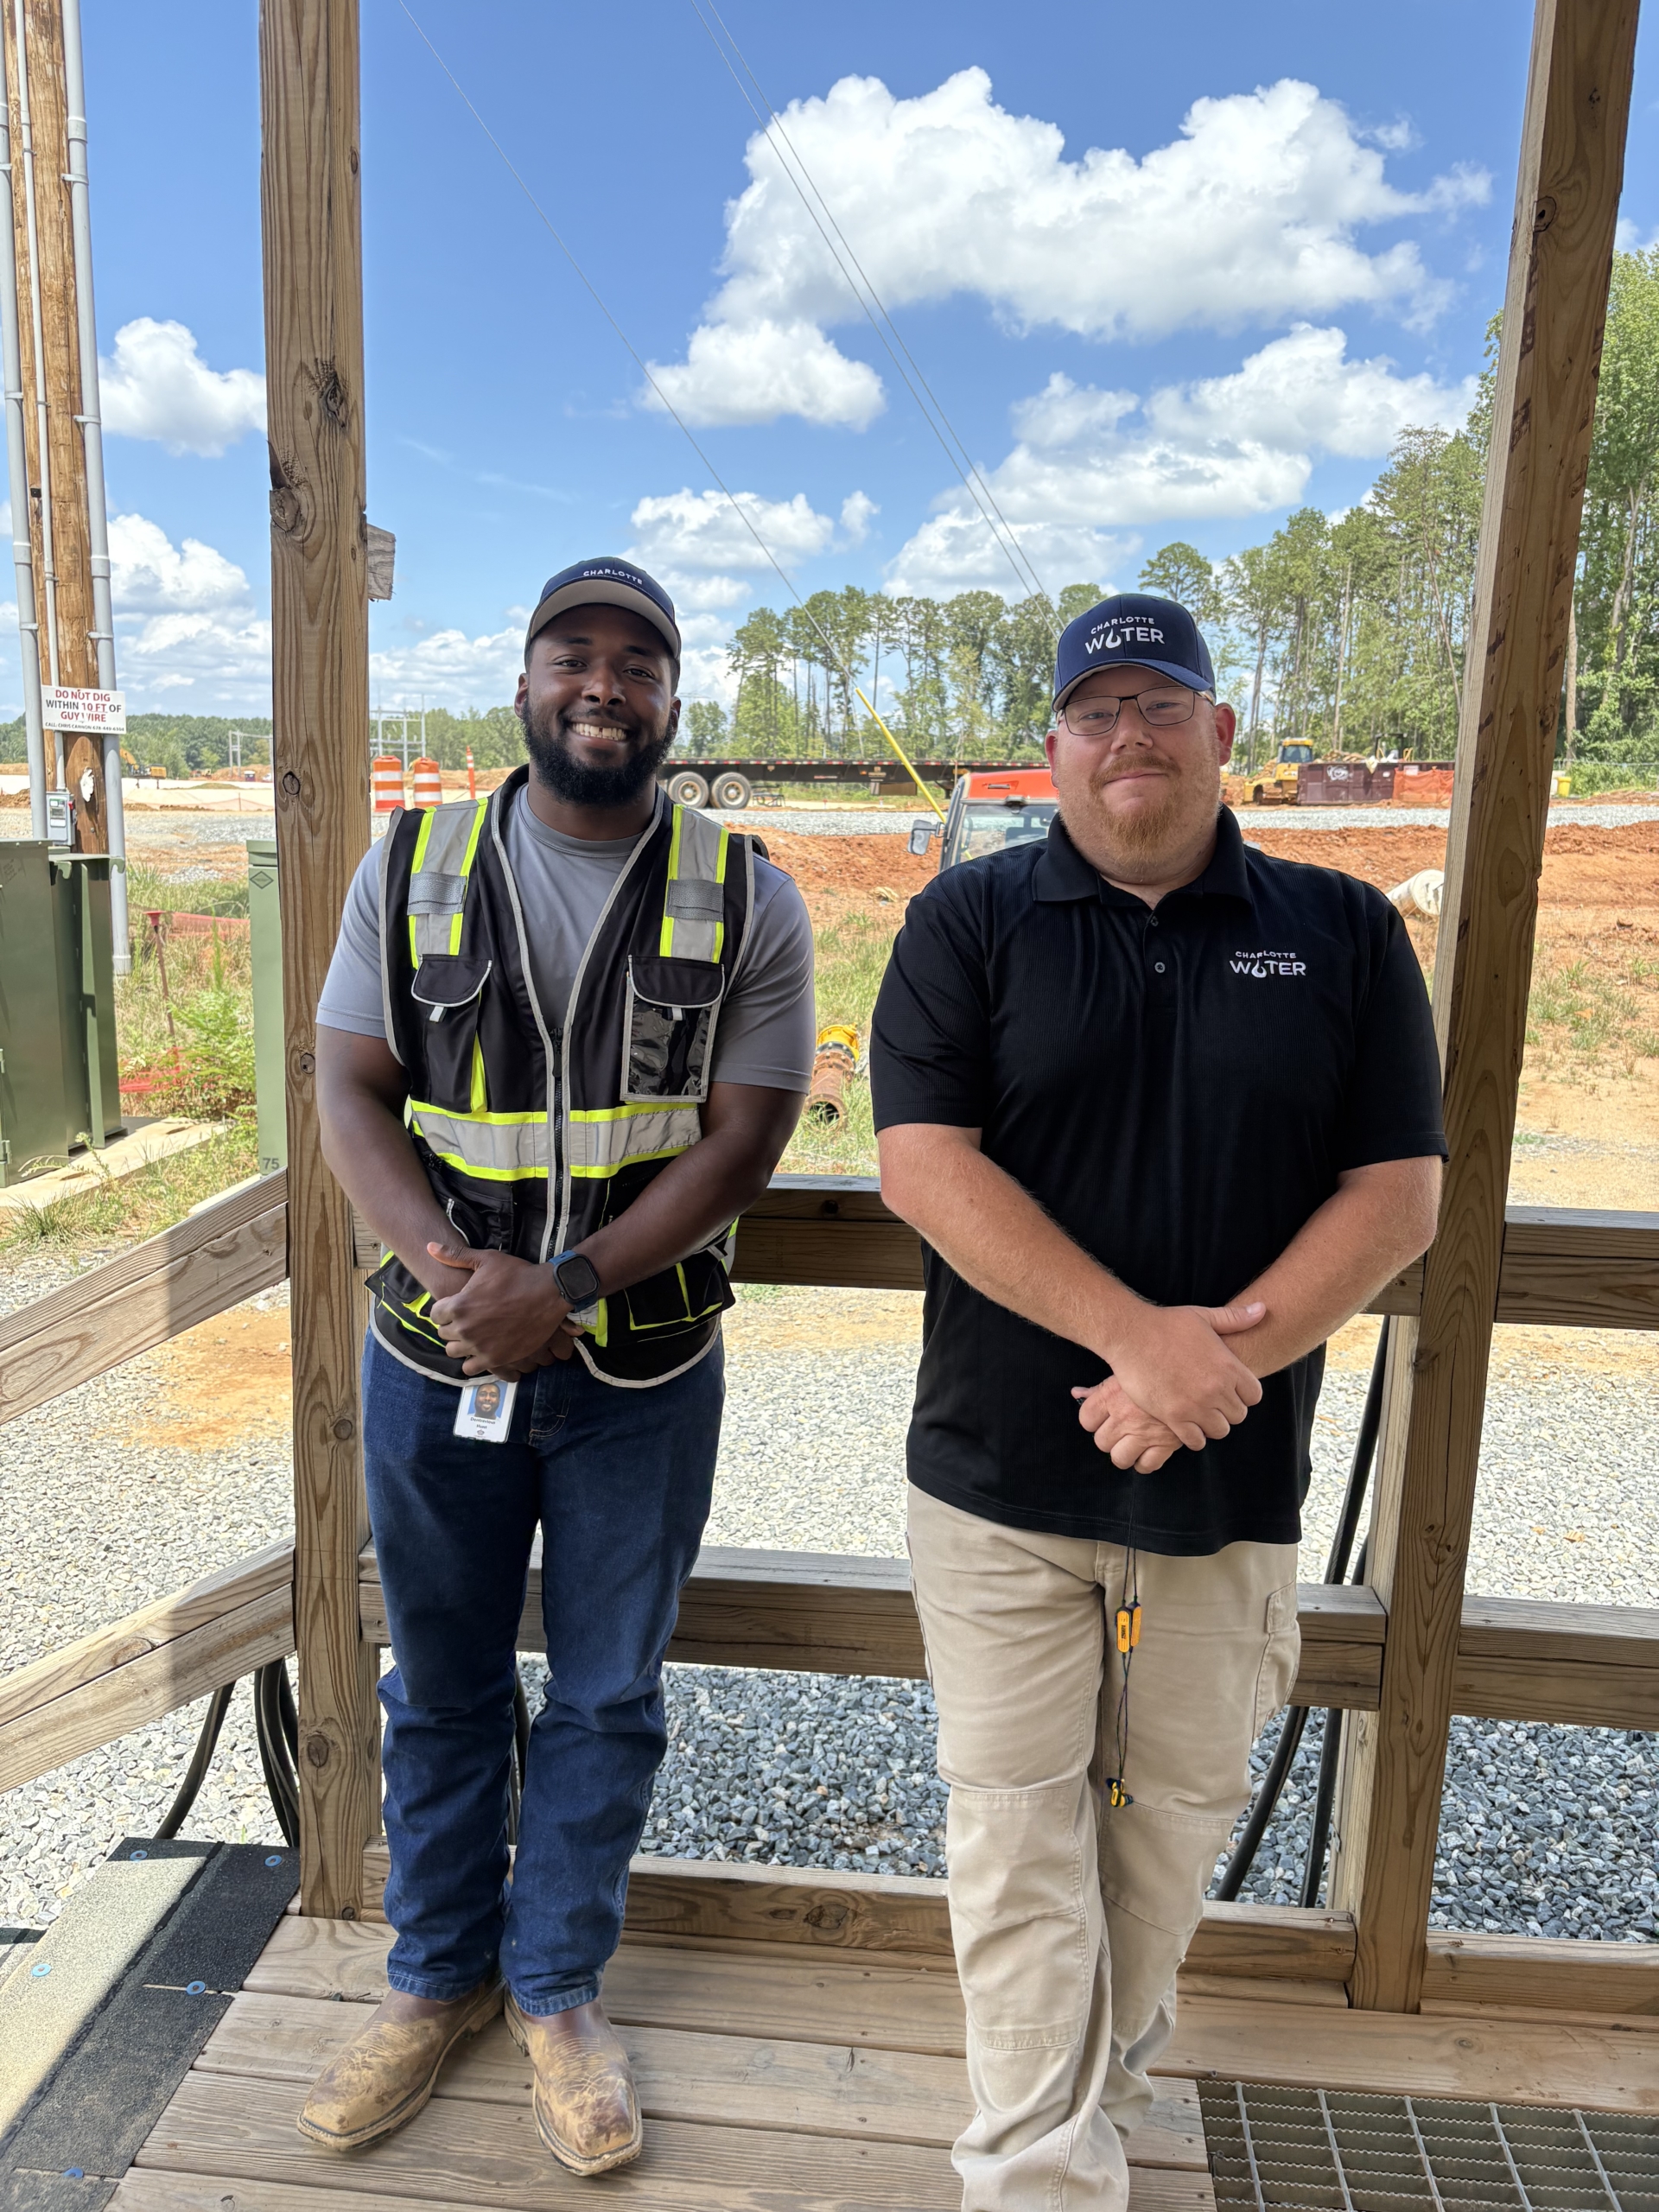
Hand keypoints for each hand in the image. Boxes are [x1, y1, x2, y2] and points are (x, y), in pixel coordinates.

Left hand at [427, 1243, 570, 1376]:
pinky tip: (483, 1350)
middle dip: (453, 1327)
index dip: (445, 1311)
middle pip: (444, 1334)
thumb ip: (455, 1256)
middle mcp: (465, 1328)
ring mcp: (479, 1346)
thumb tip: (429, 1246)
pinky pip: (470, 1368)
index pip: (435, 1315)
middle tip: (468, 1321)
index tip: (456, 1308)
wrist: (548, 1293)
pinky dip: (474, 1361)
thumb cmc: (517, 1274)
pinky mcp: (495, 1359)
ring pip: (454, 1352)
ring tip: (474, 1336)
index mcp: (458, 1305)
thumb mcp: (486, 1260)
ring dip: (461, 1345)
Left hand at [1071, 1375, 1185, 1471]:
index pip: (1085, 1420)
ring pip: (1119, 1458)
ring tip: (1132, 1443)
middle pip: (1101, 1442)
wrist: (1192, 1373)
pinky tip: (1148, 1451)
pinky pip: (1147, 1465)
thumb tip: (1076, 1393)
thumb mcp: (1125, 1373)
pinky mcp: (1165, 1444)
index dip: (1093, 1420)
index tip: (1103, 1417)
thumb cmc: (1155, 1370)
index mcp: (1111, 1396)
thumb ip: (1099, 1388)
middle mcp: (1124, 1417)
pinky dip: (1145, 1463)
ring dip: (1124, 1453)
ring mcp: (1144, 1433)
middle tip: (1121, 1429)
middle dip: (1109, 1438)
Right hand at [1092, 1300, 1266, 1452]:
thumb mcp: (1203, 1317)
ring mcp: (1195, 1405)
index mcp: (1228, 1366)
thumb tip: (1262, 1309)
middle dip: (1227, 1410)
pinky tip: (1186, 1425)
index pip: (1254, 1396)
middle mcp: (1216, 1389)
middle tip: (1212, 1402)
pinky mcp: (1173, 1417)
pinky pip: (1196, 1440)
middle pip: (1238, 1415)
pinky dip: (1194, 1436)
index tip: (1230, 1390)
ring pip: (1219, 1430)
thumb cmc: (1166, 1324)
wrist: (1130, 1335)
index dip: (1244, 1394)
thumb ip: (1235, 1318)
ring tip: (1200, 1414)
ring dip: (1211, 1424)